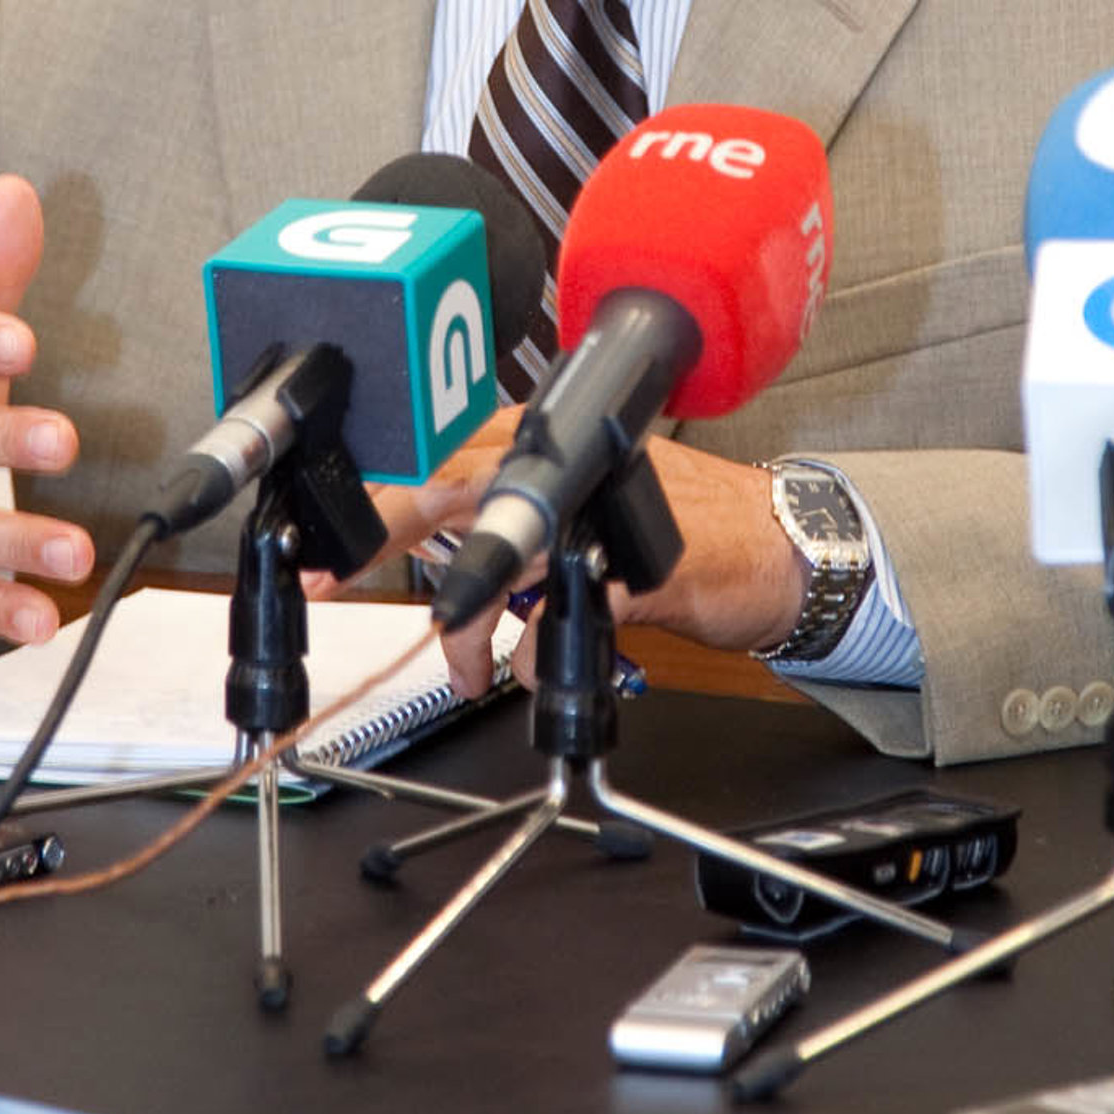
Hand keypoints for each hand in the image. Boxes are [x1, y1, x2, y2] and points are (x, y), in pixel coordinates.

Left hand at [358, 410, 806, 700]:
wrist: (786, 547)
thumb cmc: (688, 529)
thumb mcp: (587, 512)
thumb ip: (520, 531)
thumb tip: (459, 570)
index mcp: (547, 441)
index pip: (442, 448)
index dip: (378, 490)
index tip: (327, 537)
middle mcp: (568, 464)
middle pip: (448, 480)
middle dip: (383, 530)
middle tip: (333, 577)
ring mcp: (600, 513)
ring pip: (498, 553)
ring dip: (464, 625)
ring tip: (462, 672)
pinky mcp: (636, 568)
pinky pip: (558, 619)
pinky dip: (536, 657)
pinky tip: (538, 670)